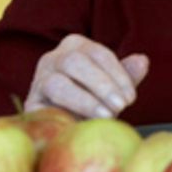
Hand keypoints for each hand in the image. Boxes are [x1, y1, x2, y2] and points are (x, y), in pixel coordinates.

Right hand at [25, 34, 148, 118]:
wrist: (69, 123)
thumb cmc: (96, 99)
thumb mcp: (115, 87)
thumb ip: (127, 75)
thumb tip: (142, 61)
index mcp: (77, 46)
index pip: (99, 53)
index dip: (118, 75)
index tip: (131, 98)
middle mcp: (54, 57)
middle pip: (75, 62)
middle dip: (102, 84)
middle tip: (121, 106)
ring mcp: (38, 78)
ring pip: (57, 82)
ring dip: (85, 100)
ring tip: (107, 115)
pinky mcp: (30, 102)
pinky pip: (43, 106)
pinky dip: (66, 115)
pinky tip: (82, 125)